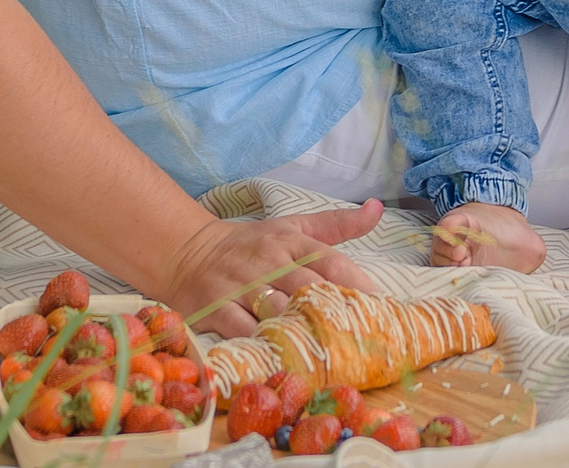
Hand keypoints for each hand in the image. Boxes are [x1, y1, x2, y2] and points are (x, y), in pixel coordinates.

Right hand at [157, 198, 384, 338]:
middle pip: (309, 289)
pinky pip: (244, 330)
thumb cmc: (250, 244)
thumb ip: (336, 224)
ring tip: (332, 353)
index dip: (357, 283)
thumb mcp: (292, 227)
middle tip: (364, 339)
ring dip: (303, 332)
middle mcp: (267, 262)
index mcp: (290, 242)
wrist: (187, 252)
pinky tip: (285, 359)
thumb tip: (377, 209)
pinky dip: (264, 344)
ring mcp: (241, 286)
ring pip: (278, 311)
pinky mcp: (216, 308)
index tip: (380, 306)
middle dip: (336, 313)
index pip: (330, 261)